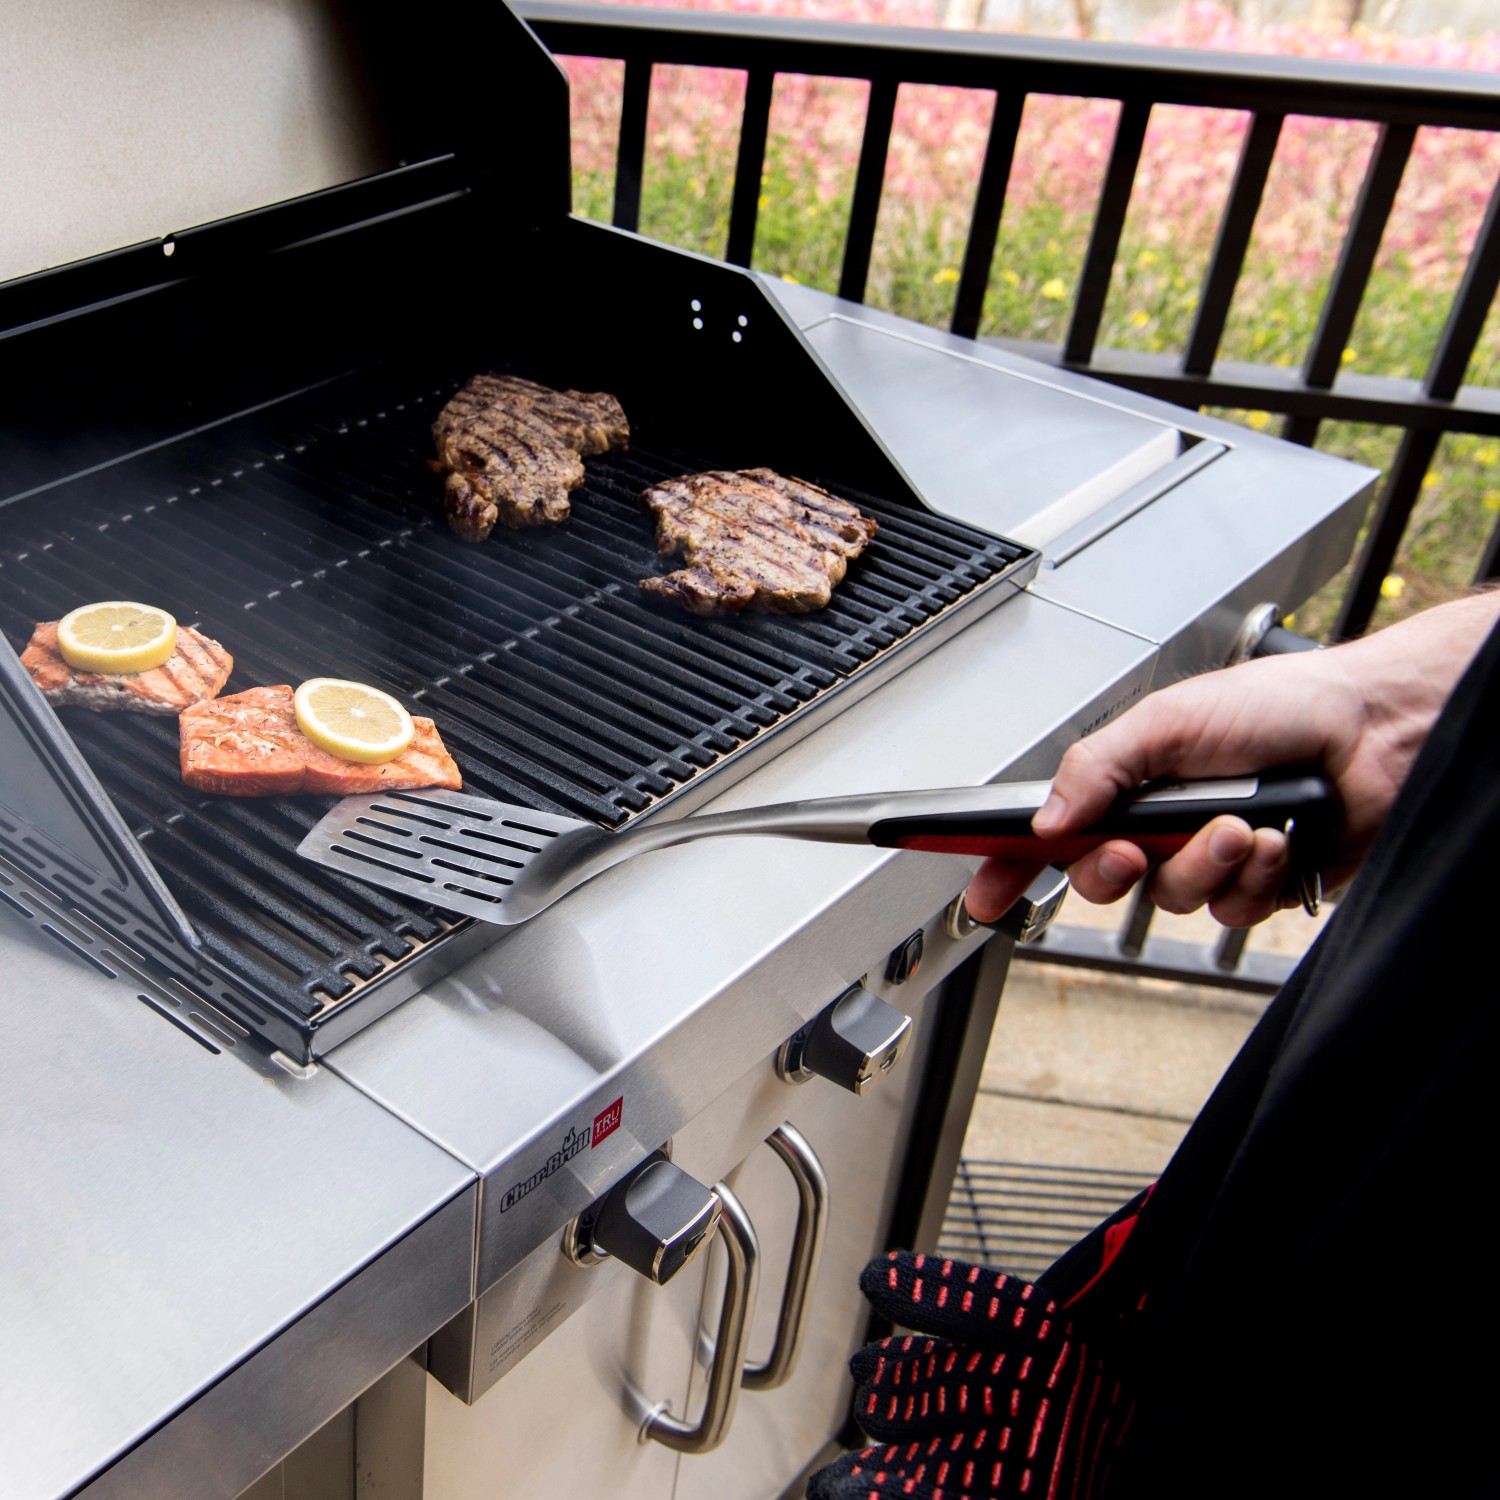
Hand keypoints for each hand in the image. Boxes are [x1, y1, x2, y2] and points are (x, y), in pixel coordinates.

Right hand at [966, 593, 1499, 927]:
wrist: (1377, 730)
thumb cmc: (1284, 704)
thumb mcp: (1170, 720)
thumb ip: (1098, 766)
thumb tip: (1048, 817)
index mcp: (1126, 779)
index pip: (1047, 831)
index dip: (1006, 863)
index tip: (981, 890)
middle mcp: (1158, 822)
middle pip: (1097, 877)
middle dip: (1109, 868)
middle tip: (1127, 848)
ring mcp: (1204, 856)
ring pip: (1168, 896)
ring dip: (1201, 863)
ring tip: (1235, 825)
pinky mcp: (1252, 884)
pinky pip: (1226, 908)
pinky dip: (1249, 874)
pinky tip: (1270, 839)